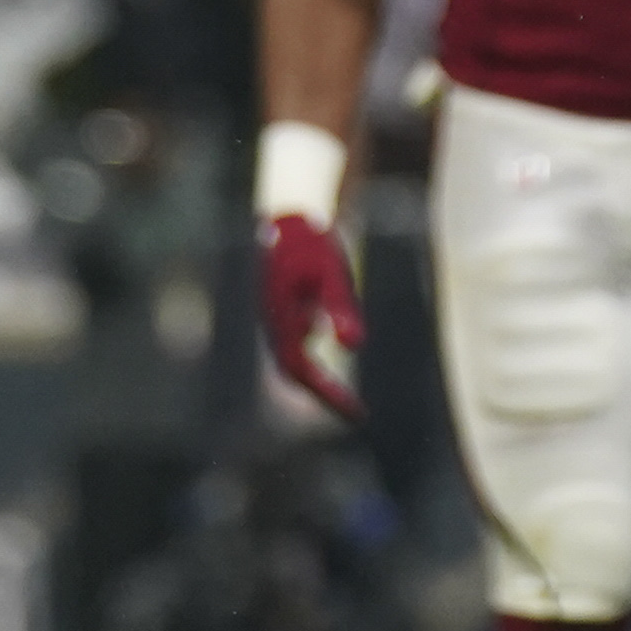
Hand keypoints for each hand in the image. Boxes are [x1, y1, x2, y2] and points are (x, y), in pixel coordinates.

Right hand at [257, 214, 364, 420]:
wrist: (287, 216)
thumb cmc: (311, 244)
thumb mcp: (332, 276)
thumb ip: (341, 310)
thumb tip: (354, 347)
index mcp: (282, 321)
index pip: (302, 372)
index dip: (328, 396)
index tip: (356, 414)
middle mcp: (274, 325)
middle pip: (295, 373)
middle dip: (323, 395)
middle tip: (354, 413)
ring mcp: (275, 318)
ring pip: (293, 360)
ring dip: (317, 381)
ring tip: (344, 400)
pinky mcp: (281, 309)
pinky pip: (294, 345)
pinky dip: (312, 360)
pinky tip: (330, 363)